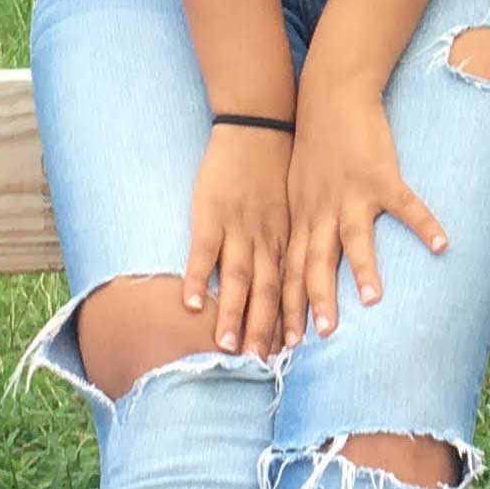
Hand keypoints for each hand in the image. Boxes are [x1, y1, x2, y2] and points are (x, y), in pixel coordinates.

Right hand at [183, 124, 291, 358]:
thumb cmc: (278, 164)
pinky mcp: (210, 212)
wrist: (259, 125)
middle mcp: (265, 238)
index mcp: (286, 236)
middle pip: (266, 290)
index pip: (288, 285)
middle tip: (259, 363)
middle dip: (262, 327)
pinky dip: (196, 277)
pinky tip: (190, 304)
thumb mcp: (299, 201)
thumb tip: (298, 267)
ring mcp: (237, 226)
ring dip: (233, 313)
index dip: (289, 317)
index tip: (291, 350)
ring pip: (238, 277)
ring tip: (225, 346)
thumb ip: (294, 234)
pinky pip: (202, 250)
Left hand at [282, 75, 446, 343]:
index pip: (289, 268)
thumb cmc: (314, 146)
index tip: (283, 340)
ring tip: (373, 300)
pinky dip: (424, 223)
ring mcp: (352, 193)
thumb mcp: (296, 190)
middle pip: (313, 261)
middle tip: (319, 336)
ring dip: (363, 269)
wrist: (328, 96)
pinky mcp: (381, 175)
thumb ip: (302, 226)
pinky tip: (443, 244)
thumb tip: (302, 263)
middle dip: (314, 300)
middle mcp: (321, 210)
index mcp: (301, 217)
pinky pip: (406, 204)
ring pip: (353, 237)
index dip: (287, 304)